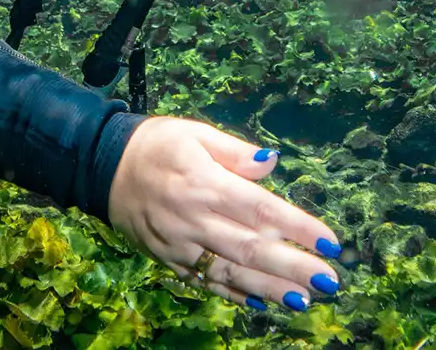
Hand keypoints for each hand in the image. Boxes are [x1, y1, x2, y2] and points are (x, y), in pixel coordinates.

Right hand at [107, 116, 341, 311]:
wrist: (104, 165)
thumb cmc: (157, 143)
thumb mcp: (195, 132)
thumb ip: (235, 151)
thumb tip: (273, 162)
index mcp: (204, 182)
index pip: (260, 209)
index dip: (298, 228)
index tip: (330, 243)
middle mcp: (194, 218)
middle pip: (251, 248)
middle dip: (294, 267)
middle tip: (331, 282)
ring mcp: (180, 244)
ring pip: (231, 272)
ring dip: (271, 288)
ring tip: (306, 298)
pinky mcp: (169, 259)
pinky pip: (206, 283)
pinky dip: (235, 296)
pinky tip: (261, 303)